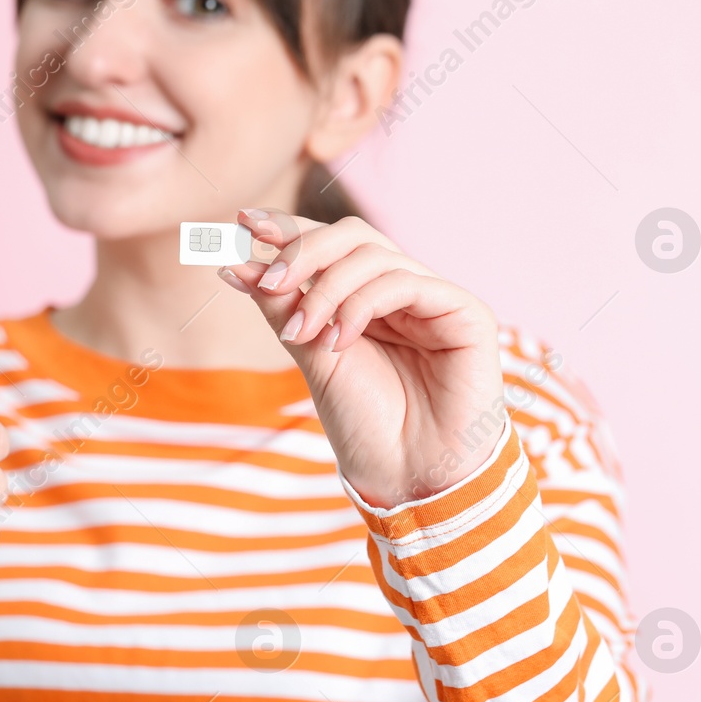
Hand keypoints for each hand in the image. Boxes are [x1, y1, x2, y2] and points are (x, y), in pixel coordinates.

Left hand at [220, 209, 506, 509]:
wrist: (408, 476)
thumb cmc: (365, 424)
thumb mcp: (311, 357)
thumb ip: (284, 308)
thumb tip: (235, 263)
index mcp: (365, 298)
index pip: (328, 245)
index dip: (289, 229)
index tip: (243, 225)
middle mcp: (400, 291)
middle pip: (351, 235)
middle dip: (303, 250)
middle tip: (267, 281)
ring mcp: (433, 299)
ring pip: (374, 254)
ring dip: (326, 288)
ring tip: (303, 333)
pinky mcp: (465, 313)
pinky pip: (406, 282)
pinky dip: (363, 304)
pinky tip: (340, 340)